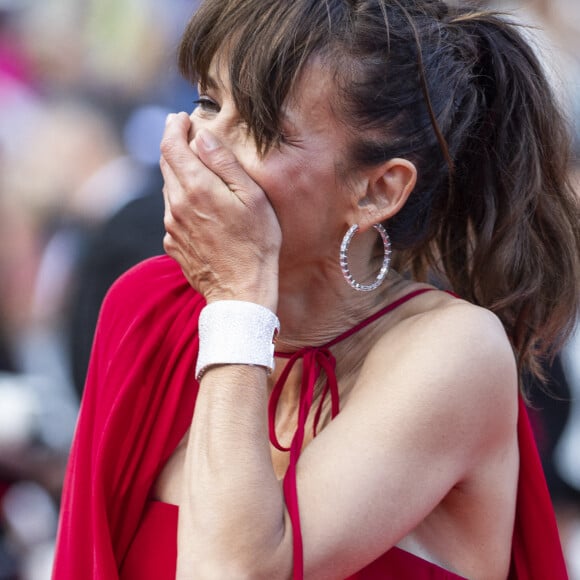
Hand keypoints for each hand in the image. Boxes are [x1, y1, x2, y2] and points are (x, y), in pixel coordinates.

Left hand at [160, 113, 280, 308]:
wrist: (241, 291)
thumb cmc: (256, 244)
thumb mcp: (251, 197)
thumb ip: (224, 163)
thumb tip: (202, 137)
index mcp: (195, 188)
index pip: (171, 145)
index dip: (174, 126)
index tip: (181, 118)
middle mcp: (176, 205)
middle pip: (165, 164)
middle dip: (174, 145)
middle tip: (186, 134)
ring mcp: (171, 226)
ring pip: (168, 188)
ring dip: (178, 173)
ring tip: (197, 169)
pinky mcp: (173, 244)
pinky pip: (172, 213)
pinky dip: (181, 200)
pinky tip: (200, 207)